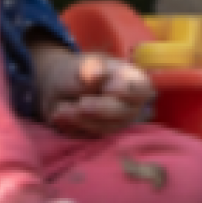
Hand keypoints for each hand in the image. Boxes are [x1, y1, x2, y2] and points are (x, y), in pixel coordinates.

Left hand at [32, 42, 154, 134]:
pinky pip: (87, 137)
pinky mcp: (100, 138)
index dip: (128, 91)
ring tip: (61, 108)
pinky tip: (59, 116)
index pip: (142, 89)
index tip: (109, 89)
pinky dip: (71, 127)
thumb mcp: (81, 64)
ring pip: (104, 128)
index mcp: (132, 80)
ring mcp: (116, 124)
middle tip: (80, 104)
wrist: (62, 89)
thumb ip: (87, 69)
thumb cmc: (79, 72)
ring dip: (80, 120)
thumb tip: (92, 76)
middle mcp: (129, 106)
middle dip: (99, 109)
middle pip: (123, 113)